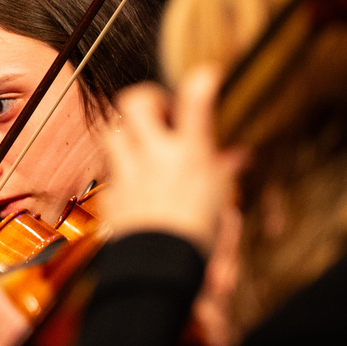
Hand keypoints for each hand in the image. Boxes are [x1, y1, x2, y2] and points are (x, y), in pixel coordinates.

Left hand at [102, 66, 246, 255]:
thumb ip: (224, 172)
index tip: (206, 74)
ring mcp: (127, 172)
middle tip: (159, 110)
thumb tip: (236, 157)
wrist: (158, 271)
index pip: (196, 104)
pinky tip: (136, 181)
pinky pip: (110, 168)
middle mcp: (155, 158)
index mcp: (190, 157)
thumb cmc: (196, 240)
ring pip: (113, 130)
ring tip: (143, 142)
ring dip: (127, 131)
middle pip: (135, 102)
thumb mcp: (221, 202)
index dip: (200, 83)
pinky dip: (122, 170)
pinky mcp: (110, 191)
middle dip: (146, 97)